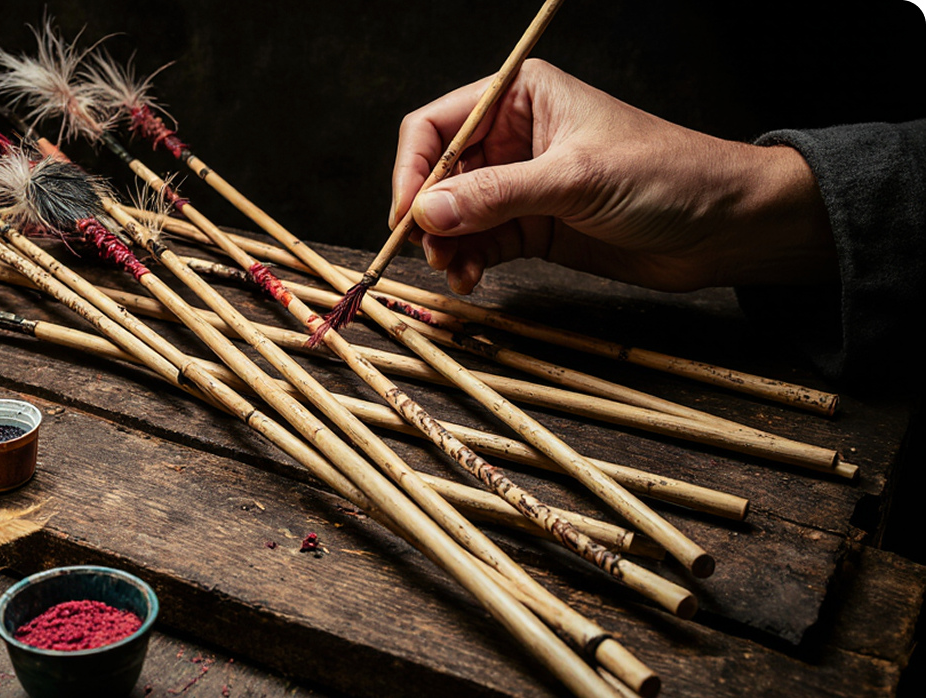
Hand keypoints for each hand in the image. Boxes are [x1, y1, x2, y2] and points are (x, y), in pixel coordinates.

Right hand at [391, 59, 836, 293]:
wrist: (726, 226)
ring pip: (454, 215)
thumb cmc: (667, 175)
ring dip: (446, 246)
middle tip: (432, 252)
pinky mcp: (532, 227)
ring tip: (457, 272)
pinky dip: (467, 263)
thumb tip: (426, 210)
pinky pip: (479, 244)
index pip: (437, 126)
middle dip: (428, 216)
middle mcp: (513, 138)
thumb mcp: (576, 179)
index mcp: (520, 97)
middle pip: (438, 175)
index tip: (406, 215)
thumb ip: (496, 195)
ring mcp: (520, 185)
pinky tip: (472, 280)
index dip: (412, 170)